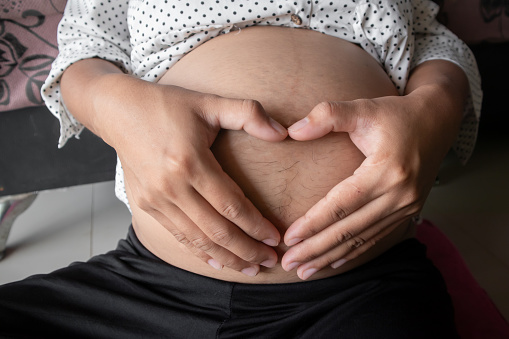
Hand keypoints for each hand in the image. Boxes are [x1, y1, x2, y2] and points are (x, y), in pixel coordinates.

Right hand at [95, 77, 287, 275]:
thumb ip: (248, 114)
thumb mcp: (209, 102)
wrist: (118, 110)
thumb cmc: (166, 106)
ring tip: (249, 268)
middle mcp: (171, 186)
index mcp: (190, 162)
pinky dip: (199, 251)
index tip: (275, 238)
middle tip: (270, 260)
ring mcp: (156, 199)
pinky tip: (216, 261)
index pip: (231, 205)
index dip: (256, 225)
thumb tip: (283, 132)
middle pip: (216, 230)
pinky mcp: (147, 205)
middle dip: (246, 250)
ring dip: (226, 257)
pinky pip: (178, 236)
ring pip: (197, 239)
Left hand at [281, 86, 461, 279]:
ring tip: (305, 271)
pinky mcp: (408, 211)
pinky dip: (354, 252)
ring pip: (362, 239)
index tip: (288, 238)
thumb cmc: (396, 114)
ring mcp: (406, 207)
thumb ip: (327, 115)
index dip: (313, 223)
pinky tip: (335, 262)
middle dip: (316, 249)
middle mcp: (399, 195)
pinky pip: (376, 237)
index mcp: (386, 171)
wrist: (438, 121)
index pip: (341, 205)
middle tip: (289, 264)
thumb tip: (293, 131)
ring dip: (332, 256)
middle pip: (349, 230)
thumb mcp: (363, 107)